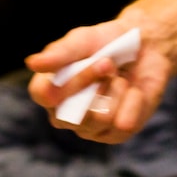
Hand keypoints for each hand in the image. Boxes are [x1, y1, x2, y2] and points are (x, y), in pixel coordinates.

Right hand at [25, 21, 173, 142]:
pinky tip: (133, 91)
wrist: (143, 47)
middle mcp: (64, 114)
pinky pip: (125, 124)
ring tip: (119, 78)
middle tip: (109, 63)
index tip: (99, 61)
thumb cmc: (104, 42)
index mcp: (48, 91)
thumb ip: (59, 54)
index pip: (46, 96)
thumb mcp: (81, 41)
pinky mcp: (115, 134)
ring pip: (103, 118)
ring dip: (118, 90)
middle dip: (98, 82)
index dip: (73, 81)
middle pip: (75, 113)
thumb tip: (32, 63)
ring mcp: (89, 128)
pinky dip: (134, 101)